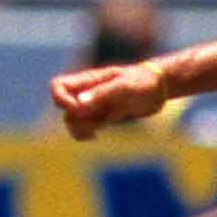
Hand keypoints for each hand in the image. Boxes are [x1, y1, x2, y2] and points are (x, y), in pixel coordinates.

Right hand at [48, 61, 168, 140]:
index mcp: (88, 80)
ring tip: (94, 132)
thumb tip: (79, 105)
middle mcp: (86, 92)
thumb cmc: (143, 82)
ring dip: (77, 129)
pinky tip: (96, 136)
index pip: (58, 86)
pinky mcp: (101, 117)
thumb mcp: (125, 87)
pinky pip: (83, 127)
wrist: (159, 89)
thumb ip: (102, 94)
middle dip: (73, 118)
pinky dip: (84, 134)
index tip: (77, 108)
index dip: (60, 99)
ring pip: (71, 120)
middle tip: (94, 121)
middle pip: (62, 107)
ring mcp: (93, 105)